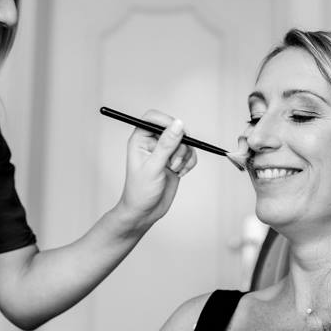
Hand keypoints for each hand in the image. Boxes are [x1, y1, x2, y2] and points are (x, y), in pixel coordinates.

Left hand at [115, 110, 197, 230]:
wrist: (145, 212)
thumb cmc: (140, 191)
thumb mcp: (153, 166)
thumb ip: (167, 144)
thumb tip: (178, 124)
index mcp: (140, 139)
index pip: (153, 118)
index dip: (166, 121)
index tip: (176, 131)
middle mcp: (152, 142)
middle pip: (173, 129)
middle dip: (178, 145)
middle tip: (173, 160)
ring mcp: (165, 152)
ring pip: (184, 142)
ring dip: (183, 156)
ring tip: (173, 169)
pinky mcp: (175, 160)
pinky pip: (190, 153)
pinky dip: (189, 163)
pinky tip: (180, 173)